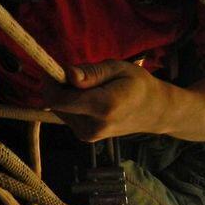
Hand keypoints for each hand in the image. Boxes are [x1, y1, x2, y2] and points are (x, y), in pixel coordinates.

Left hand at [47, 60, 173, 141]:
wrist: (155, 112)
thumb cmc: (138, 85)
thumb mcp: (119, 69)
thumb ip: (92, 72)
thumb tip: (67, 74)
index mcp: (104, 107)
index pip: (58, 99)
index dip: (49, 82)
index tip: (55, 68)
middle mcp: (94, 126)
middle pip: (55, 103)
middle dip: (60, 86)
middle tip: (81, 76)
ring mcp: (89, 134)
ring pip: (59, 108)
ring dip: (66, 94)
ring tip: (92, 89)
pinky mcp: (86, 137)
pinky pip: (66, 115)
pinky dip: (72, 104)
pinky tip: (91, 100)